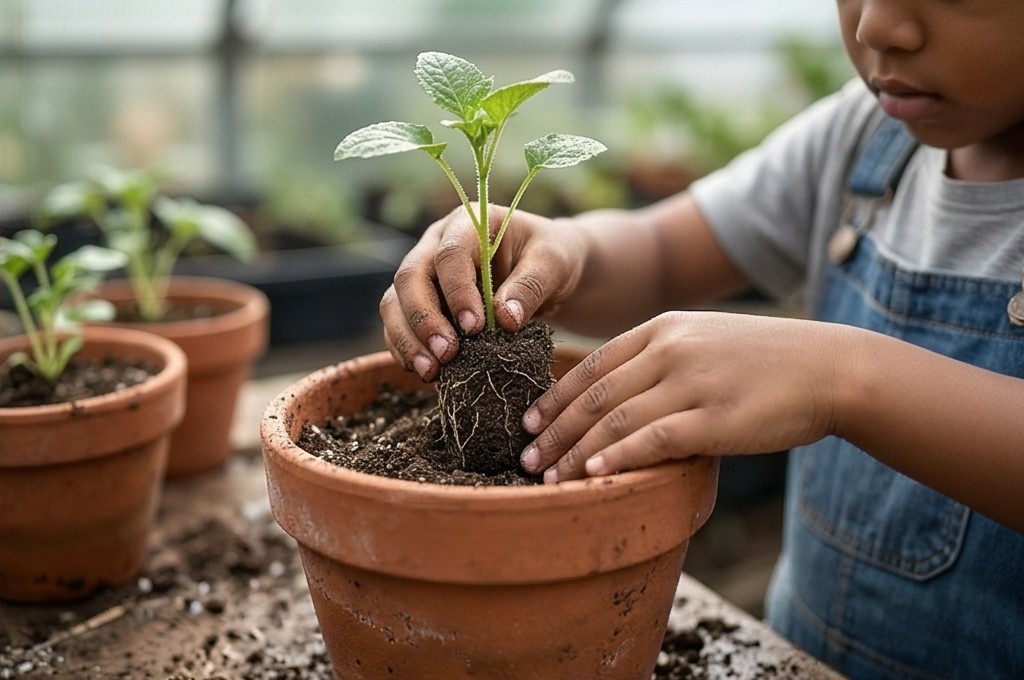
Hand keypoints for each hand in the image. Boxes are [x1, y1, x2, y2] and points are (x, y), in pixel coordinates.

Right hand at [380, 205, 586, 379]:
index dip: (457, 292)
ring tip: (431, 372)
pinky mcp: (420, 303)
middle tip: (446, 354)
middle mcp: (435, 244)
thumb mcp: (553, 264)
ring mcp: (424, 274)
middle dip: (423, 320)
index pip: (449, 254)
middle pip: (410, 277)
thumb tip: (505, 319)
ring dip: (408, 340)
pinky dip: (407, 350)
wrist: (545, 272)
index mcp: (469, 224)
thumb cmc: (549, 259)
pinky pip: (399, 325)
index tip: (475, 327)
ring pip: (395, 303)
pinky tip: (428, 373)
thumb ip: (531, 285)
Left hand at [519, 311, 844, 481]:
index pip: (593, 364)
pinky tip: (594, 474)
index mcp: (664, 329)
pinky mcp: (716, 418)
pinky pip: (654, 440)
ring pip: (615, 420)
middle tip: (526, 457)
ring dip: (575, 452)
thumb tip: (618, 398)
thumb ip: (662, 360)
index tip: (529, 421)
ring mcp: (693, 382)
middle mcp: (671, 350)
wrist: (831, 367)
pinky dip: (618, 457)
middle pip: (595, 394)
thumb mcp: (706, 341)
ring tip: (549, 478)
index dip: (557, 395)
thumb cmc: (768, 361)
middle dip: (554, 429)